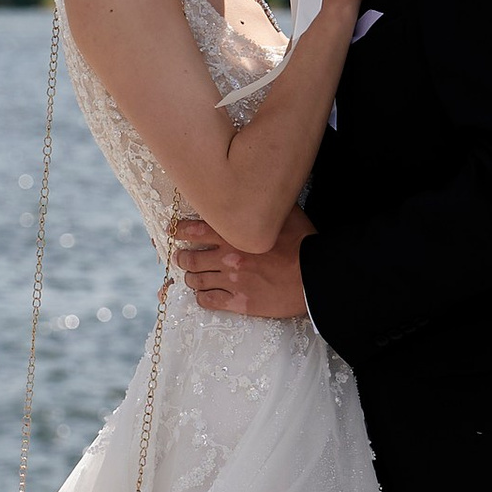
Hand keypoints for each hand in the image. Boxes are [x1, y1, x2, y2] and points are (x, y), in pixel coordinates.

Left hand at [171, 206, 311, 320]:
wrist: (315, 276)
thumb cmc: (303, 243)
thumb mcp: (284, 213)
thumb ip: (264, 204)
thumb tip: (258, 189)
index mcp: (233, 233)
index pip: (194, 230)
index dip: (181, 231)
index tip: (176, 231)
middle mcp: (227, 257)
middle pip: (190, 258)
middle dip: (183, 257)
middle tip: (182, 257)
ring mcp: (231, 281)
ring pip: (196, 280)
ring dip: (191, 278)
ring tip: (191, 277)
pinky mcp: (239, 302)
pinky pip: (209, 301)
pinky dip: (201, 297)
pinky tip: (202, 295)